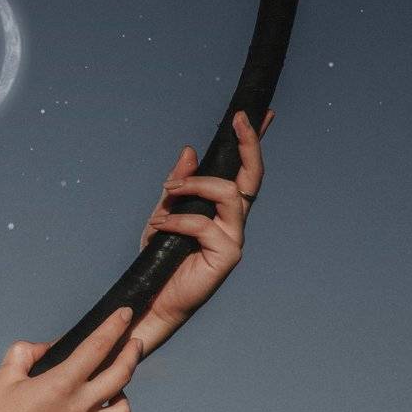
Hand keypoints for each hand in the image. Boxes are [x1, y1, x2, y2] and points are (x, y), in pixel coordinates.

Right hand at [0, 307, 141, 411]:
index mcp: (60, 383)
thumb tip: (40, 347)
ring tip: (115, 390)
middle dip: (131, 353)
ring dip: (124, 395)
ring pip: (124, 410)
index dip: (114, 326)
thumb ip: (22, 354)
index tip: (125, 314)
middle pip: (121, 374)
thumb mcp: (1, 379)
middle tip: (133, 344)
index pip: (97, 346)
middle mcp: (79, 408)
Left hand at [136, 108, 274, 344]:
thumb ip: (177, 186)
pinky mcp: (226, 256)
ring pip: (229, 196)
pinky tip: (160, 226)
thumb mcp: (162, 214)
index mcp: (222, 210)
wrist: (153, 297)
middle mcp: (234, 221)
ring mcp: (234, 238)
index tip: (259, 114)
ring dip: (197, 186)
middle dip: (249, 145)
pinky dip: (179, 221)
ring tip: (170, 192)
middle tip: (239, 120)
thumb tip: (189, 151)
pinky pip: (205, 226)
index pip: (243, 171)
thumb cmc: (159, 259)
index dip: (253, 143)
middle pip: (251, 177)